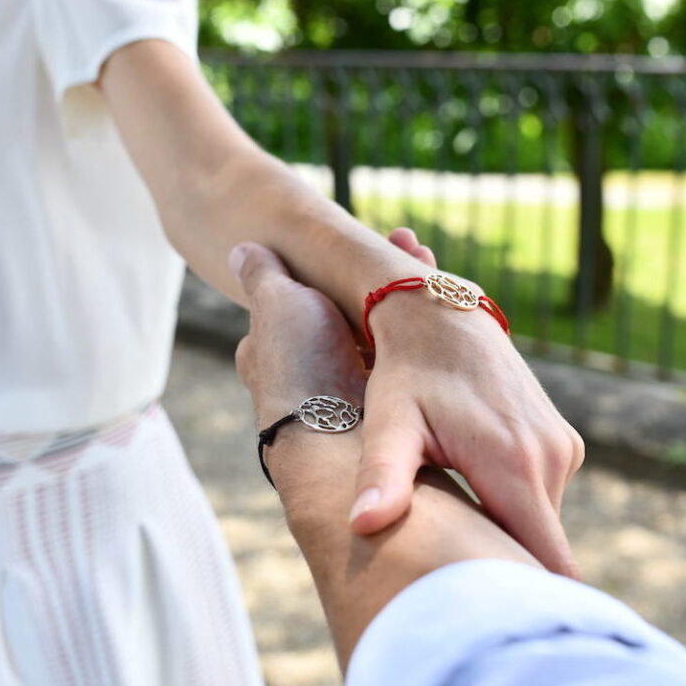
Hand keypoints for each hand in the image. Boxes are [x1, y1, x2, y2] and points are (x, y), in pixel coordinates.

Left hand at [232, 228, 434, 425]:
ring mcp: (349, 389)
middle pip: (347, 312)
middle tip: (416, 250)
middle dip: (380, 281)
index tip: (367, 244)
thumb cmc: (300, 367)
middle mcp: (308, 371)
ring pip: (380, 332)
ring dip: (406, 299)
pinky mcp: (385, 407)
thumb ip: (263, 275)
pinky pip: (404, 359)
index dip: (334, 270)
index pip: (305, 297)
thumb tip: (241, 250)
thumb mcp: (275, 304)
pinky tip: (443, 304)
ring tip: (428, 264)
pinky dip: (421, 332)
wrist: (343, 441)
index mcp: (273, 350)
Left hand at [356, 246, 583, 577]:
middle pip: (539, 545)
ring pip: (539, 519)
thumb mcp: (390, 422)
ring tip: (461, 538)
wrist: (440, 312)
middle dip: (506, 564)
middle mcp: (551, 457)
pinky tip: (474, 493)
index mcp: (513, 464)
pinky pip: (541, 493)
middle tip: (461, 588)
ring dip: (505, 529)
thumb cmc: (407, 371)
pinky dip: (513, 503)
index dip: (529, 593)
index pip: (546, 559)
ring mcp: (562, 446)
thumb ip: (383, 474)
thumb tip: (361, 526)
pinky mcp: (560, 439)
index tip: (503, 615)